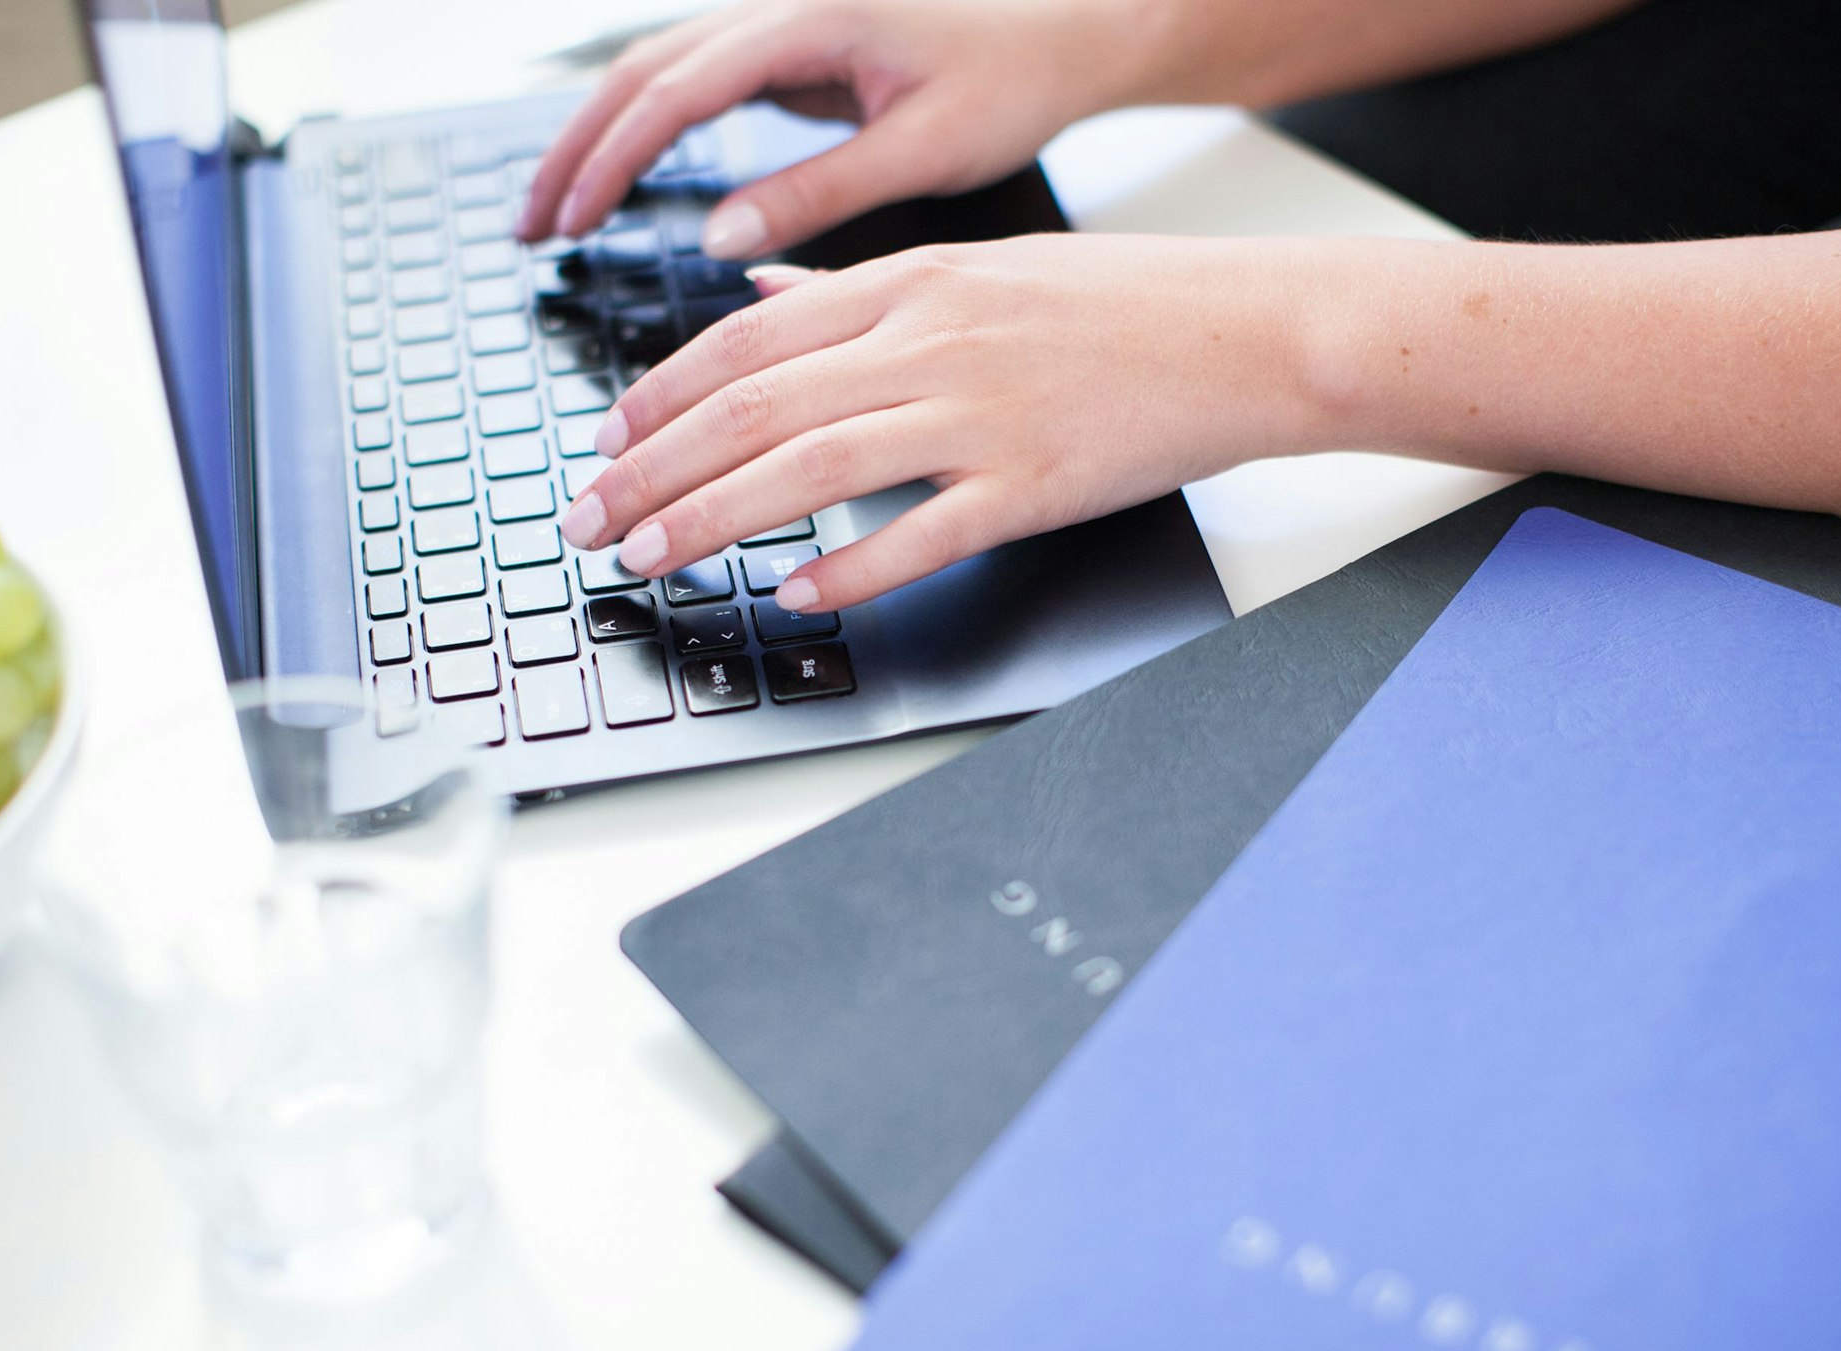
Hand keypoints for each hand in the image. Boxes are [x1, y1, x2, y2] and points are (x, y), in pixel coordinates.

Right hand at [519, 0, 1146, 255]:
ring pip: (655, 73)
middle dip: (575, 150)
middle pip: (639, 71)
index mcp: (806, 22)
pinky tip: (623, 183)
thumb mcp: (921, 149)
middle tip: (527, 228)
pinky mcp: (791, 50)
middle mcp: (778, 9)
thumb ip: (819, 191)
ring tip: (554, 213)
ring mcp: (779, 26)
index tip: (567, 222)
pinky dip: (645, 134)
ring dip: (598, 139)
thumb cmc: (1011, 79)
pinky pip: (692, 86)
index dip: (610, 161)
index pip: (674, 92)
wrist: (1065, 27)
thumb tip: (720, 238)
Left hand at [559, 235, 1319, 611]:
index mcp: (912, 284)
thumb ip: (862, 290)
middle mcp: (930, 341)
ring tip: (650, 556)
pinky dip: (852, 565)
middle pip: (754, 407)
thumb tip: (765, 292)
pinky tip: (796, 591)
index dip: (661, 395)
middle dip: (652, 468)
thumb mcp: (979, 269)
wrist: (1249, 331)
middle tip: (591, 517)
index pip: (748, 340)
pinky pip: (922, 532)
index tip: (608, 440)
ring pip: (811, 468)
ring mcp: (980, 414)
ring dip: (714, 517)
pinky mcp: (1033, 485)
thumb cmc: (1122, 305)